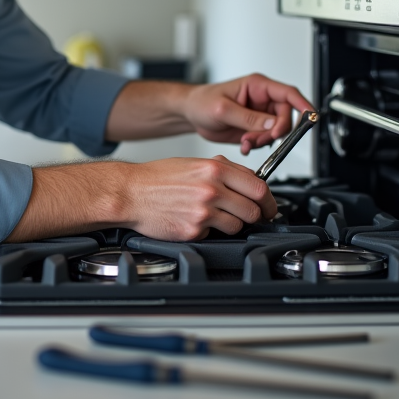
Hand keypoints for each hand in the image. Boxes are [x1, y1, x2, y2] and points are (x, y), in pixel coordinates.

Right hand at [121, 156, 276, 239]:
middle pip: (253, 210)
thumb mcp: (193, 162)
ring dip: (232, 225)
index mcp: (214, 169)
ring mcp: (203, 212)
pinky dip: (209, 231)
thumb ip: (222, 169)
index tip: (269, 206)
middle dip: (255, 216)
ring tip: (216, 217)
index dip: (269, 200)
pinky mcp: (193, 231)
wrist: (130, 193)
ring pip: (237, 226)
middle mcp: (211, 190)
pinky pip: (214, 235)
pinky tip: (196, 221)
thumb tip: (247, 178)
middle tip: (251, 216)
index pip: (259, 187)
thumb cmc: (157, 178)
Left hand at [183, 73, 313, 154]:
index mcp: (257, 86)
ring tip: (247, 142)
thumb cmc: (202, 102)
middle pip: (285, 117)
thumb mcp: (223, 109)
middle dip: (275, 132)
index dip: (303, 105)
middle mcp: (262, 100)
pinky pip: (266, 139)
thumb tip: (271, 124)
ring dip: (265, 140)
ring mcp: (259, 115)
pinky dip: (258, 145)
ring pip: (277, 131)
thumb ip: (248, 118)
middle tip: (260, 139)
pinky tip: (245, 145)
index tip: (311, 117)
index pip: (288, 94)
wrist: (190, 113)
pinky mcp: (255, 128)